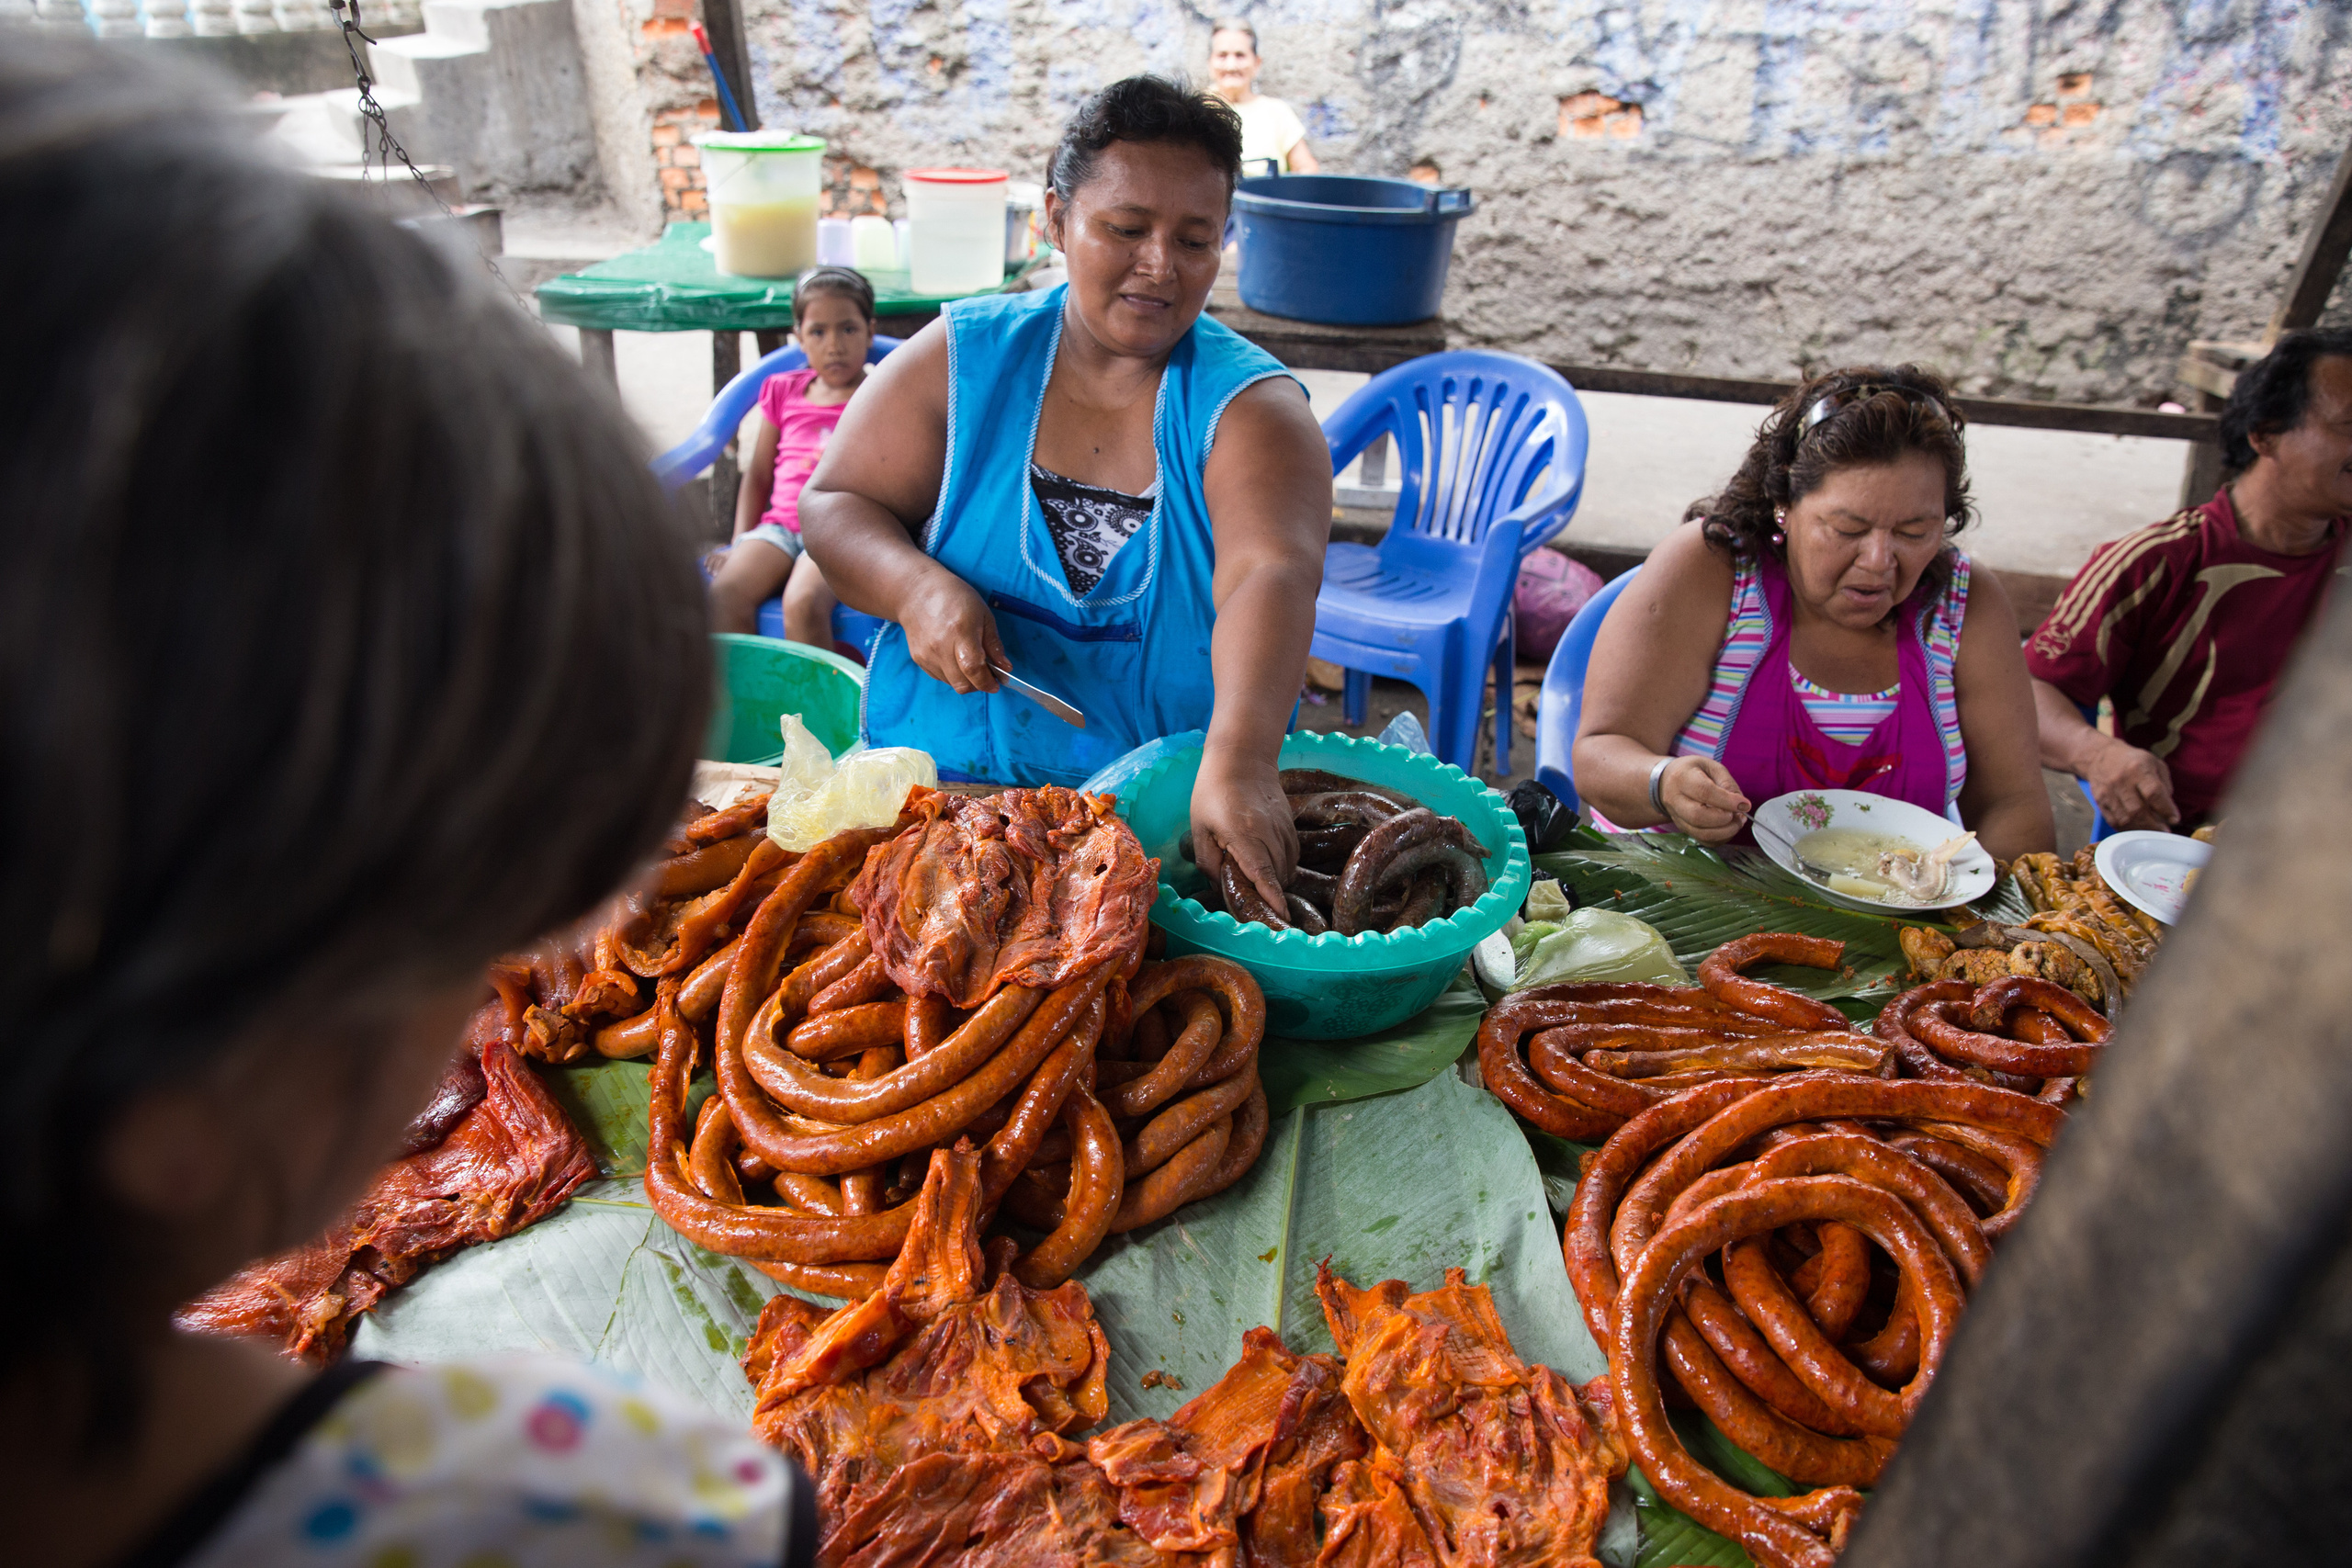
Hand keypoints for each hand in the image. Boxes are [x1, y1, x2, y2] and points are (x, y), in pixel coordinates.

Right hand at [902, 565, 1004, 695]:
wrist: (918, 592)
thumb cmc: (955, 598)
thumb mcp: (983, 615)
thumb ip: (994, 644)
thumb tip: (1005, 668)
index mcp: (960, 632)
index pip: (973, 668)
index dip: (987, 682)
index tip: (996, 684)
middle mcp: (940, 647)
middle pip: (962, 684)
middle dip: (978, 685)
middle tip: (987, 675)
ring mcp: (927, 655)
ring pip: (951, 683)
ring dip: (966, 680)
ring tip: (970, 663)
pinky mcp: (918, 659)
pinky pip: (940, 677)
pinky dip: (952, 674)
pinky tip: (955, 658)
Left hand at [1190, 747, 1295, 912]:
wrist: (1242, 757)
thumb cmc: (1212, 791)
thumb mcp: (1199, 828)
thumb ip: (1208, 861)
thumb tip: (1221, 888)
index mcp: (1244, 834)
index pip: (1263, 873)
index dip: (1272, 897)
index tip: (1280, 917)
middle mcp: (1270, 832)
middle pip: (1279, 875)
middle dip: (1270, 894)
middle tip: (1253, 902)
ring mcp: (1284, 827)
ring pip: (1289, 867)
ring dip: (1277, 880)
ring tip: (1257, 882)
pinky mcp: (1291, 824)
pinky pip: (1293, 855)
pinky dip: (1283, 866)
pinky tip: (1267, 865)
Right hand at [1659, 756, 1751, 842]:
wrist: (1665, 782)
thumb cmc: (1691, 772)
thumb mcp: (1710, 766)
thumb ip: (1726, 782)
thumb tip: (1740, 804)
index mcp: (1682, 778)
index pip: (1704, 792)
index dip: (1727, 801)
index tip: (1745, 805)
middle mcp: (1675, 800)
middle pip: (1698, 817)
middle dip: (1724, 820)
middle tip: (1739, 815)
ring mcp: (1677, 817)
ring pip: (1700, 833)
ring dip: (1725, 832)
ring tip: (1737, 822)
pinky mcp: (1683, 828)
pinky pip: (1703, 840)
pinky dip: (1720, 838)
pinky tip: (1728, 828)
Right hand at [2083, 737, 2178, 829]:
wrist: (2100, 757)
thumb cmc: (2133, 761)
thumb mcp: (2154, 763)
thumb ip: (2164, 785)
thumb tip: (2168, 809)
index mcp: (2138, 768)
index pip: (2153, 793)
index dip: (2166, 809)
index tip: (2175, 820)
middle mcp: (2121, 781)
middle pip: (2138, 810)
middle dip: (2154, 825)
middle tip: (2164, 831)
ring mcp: (2108, 792)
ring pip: (2125, 819)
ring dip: (2141, 830)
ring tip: (2152, 832)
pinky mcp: (2100, 802)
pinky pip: (2114, 821)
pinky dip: (2127, 829)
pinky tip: (2137, 829)